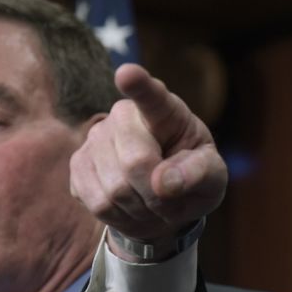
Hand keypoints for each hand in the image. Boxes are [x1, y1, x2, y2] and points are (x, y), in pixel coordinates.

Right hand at [70, 64, 227, 253]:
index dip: (138, 84)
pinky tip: (130, 207)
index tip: (128, 74)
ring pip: (115, 189)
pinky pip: (98, 203)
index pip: (151, 95)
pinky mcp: (78, 165)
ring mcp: (95, 138)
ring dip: (141, 209)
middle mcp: (124, 115)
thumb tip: (164, 183)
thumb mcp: (214, 177)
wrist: (163, 200)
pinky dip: (120, 217)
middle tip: (170, 200)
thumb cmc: (192, 179)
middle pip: (135, 162)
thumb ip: (199, 174)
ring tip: (152, 204)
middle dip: (157, 194)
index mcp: (165, 110)